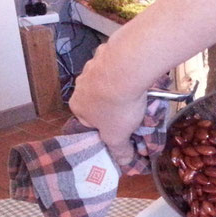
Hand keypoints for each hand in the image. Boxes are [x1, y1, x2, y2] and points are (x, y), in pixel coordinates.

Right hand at [69, 44, 147, 165]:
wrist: (125, 68)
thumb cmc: (117, 106)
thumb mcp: (118, 135)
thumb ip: (119, 150)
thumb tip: (124, 163)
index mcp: (77, 106)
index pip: (89, 121)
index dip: (105, 126)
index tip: (120, 127)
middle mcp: (80, 85)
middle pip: (98, 100)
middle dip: (113, 106)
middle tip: (131, 111)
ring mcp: (92, 67)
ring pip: (106, 82)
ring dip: (119, 88)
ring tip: (138, 93)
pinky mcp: (106, 52)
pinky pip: (116, 66)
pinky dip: (125, 71)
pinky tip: (138, 76)